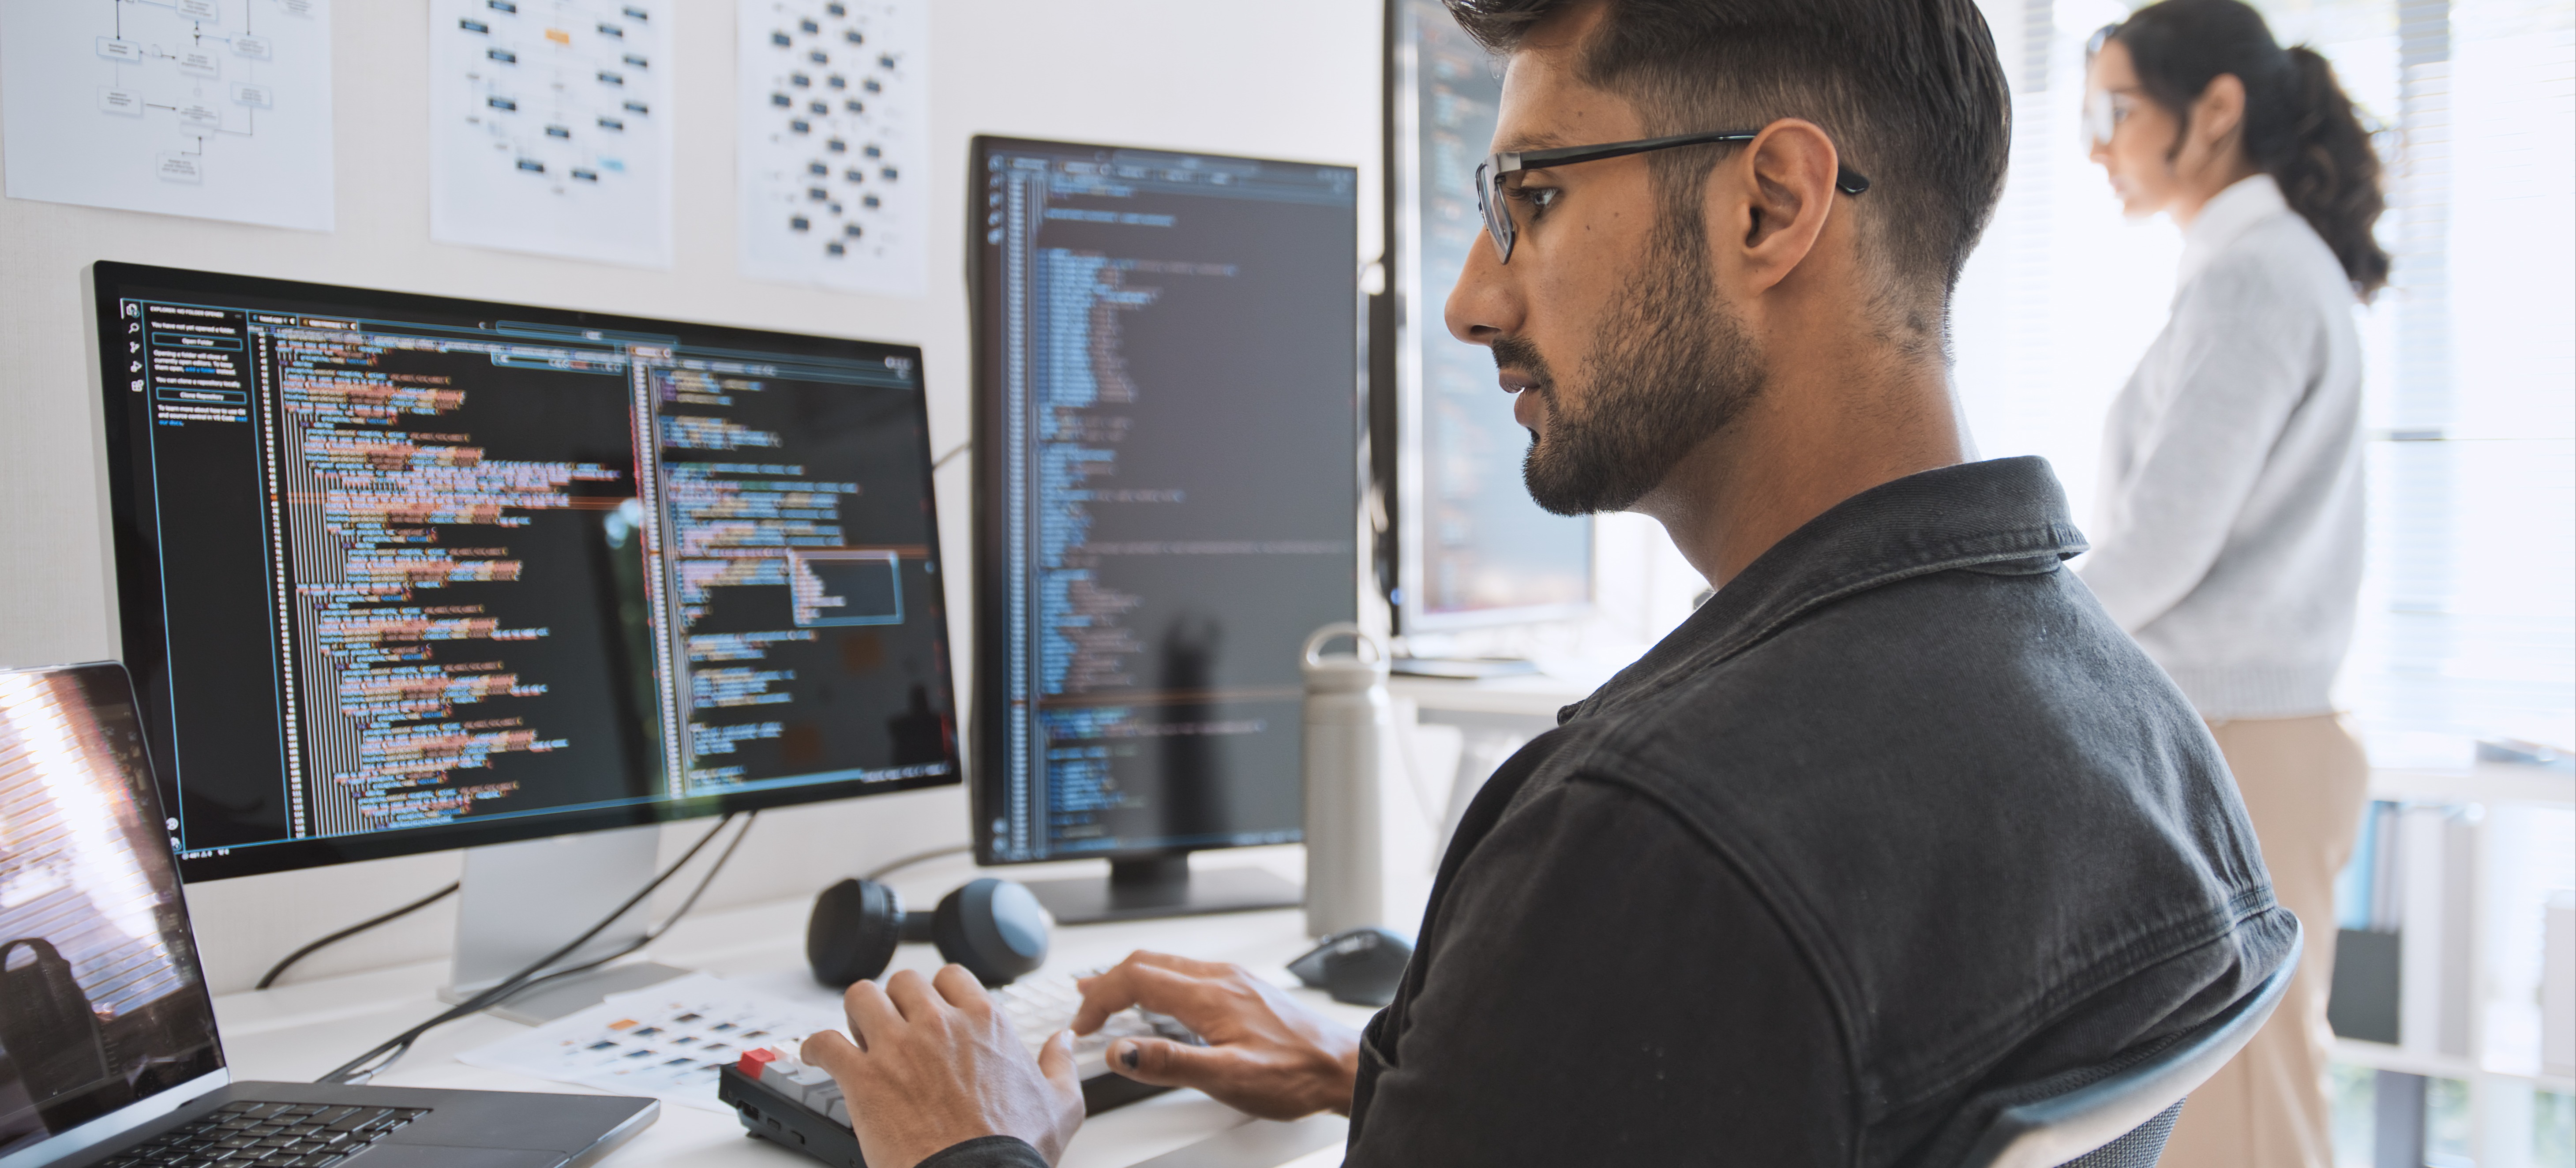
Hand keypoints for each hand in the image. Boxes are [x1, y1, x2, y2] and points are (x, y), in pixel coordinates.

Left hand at [801, 965, 1083, 1167]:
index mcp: (984, 1022)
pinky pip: (824, 1041)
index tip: (932, 1010)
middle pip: (903, 982)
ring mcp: (897, 1047)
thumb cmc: (1014, 1149)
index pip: (951, 976)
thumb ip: (1060, 1065)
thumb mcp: (1060, 1104)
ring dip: (857, 1014)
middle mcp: (938, 1024)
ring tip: (857, 1034)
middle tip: (894, 1027)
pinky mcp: (862, 1077)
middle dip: (896, 1002)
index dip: (938, 992)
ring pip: (861, 996)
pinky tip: (817, 1056)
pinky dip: (815, 1047)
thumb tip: (1064, 1040)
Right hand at [1072, 952, 1360, 1119]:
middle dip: (1108, 981)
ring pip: (1168, 964)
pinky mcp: (1245, 989)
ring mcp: (1235, 980)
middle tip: (1084, 1007)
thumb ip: (1170, 1064)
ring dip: (1132, 978)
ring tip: (1107, 995)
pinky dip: (1159, 981)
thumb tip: (1120, 1053)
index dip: (1100, 997)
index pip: (1136, 978)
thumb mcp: (1228, 1078)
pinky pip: (1188, 972)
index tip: (1083, 1025)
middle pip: (1148, 962)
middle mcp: (1221, 978)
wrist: (1343, 1067)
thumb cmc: (1296, 1075)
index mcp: (1210, 995)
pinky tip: (1160, 999)